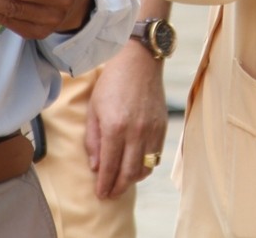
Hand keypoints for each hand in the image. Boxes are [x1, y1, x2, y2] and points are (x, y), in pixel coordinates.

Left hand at [84, 43, 168, 198]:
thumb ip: (93, 140)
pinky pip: (155, 157)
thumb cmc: (112, 82)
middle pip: (128, 173)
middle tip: (110, 194)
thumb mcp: (94, 109)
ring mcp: (151, 131)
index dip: (104, 184)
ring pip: (144, 168)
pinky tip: (136, 168)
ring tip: (122, 183)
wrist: (139, 61)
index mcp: (115, 128)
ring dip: (132, 180)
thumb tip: (96, 167)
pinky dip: (146, 167)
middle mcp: (136, 133)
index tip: (100, 194)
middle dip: (118, 188)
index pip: (109, 167)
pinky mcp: (162, 127)